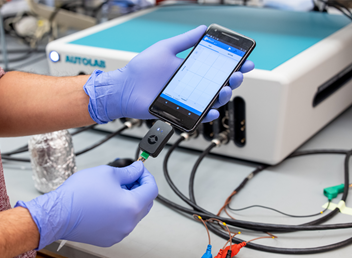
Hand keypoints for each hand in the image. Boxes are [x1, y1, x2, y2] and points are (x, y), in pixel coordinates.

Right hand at [16, 161, 157, 248]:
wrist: (58, 213)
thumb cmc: (79, 194)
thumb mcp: (108, 173)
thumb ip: (129, 172)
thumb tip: (137, 169)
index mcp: (132, 206)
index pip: (152, 189)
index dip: (146, 176)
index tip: (139, 170)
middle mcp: (128, 223)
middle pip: (145, 203)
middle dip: (139, 188)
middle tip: (128, 178)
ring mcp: (119, 233)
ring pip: (133, 214)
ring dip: (129, 200)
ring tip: (113, 189)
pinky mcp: (108, 238)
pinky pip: (121, 223)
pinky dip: (119, 212)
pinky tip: (106, 202)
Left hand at [84, 25, 253, 123]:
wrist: (124, 88)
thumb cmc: (141, 69)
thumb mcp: (165, 49)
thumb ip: (184, 41)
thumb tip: (202, 29)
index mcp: (190, 69)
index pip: (217, 68)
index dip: (233, 65)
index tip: (245, 62)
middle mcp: (191, 85)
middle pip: (219, 84)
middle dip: (233, 80)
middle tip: (236, 75)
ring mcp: (186, 99)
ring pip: (212, 100)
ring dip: (223, 96)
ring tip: (224, 90)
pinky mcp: (180, 112)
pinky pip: (198, 116)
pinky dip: (207, 115)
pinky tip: (212, 110)